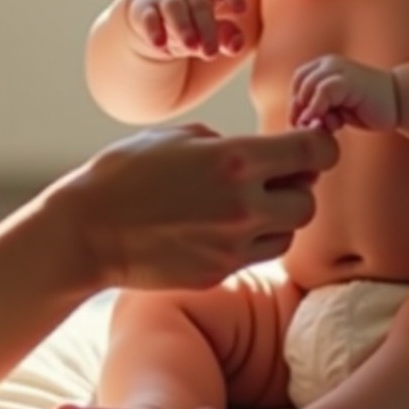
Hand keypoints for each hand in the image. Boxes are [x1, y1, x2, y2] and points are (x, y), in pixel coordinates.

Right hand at [56, 123, 337, 291]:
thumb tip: (263, 153)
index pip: (314, 153)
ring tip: (243, 203)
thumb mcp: (176, 136)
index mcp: (233, 160)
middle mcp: (241, 206)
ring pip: (288, 233)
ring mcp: (231, 246)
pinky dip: (249, 240)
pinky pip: (256, 255)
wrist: (87, 229)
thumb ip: (227, 142)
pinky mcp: (218, 273)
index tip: (309, 144)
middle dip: (297, 186)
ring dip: (276, 217)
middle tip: (272, 176)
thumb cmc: (125, 171)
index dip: (320, 146)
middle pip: (309, 200)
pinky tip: (218, 224)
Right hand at [127, 0, 245, 59]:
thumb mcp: (210, 27)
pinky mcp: (143, 10)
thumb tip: (236, 46)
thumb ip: (227, 36)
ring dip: (183, 26)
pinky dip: (154, 30)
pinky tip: (160, 45)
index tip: (240, 10)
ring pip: (174, 6)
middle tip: (211, 54)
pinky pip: (149, 18)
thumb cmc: (189, 21)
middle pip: (199, 2)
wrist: (148, 18)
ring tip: (190, 48)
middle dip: (206, 28)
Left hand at [290, 55, 398, 131]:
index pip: (298, 80)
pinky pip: (323, 92)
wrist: (401, 103)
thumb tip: (298, 122)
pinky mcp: (348, 80)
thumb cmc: (368, 107)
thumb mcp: (336, 108)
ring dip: (311, 111)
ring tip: (328, 126)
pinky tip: (331, 124)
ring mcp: (339, 69)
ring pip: (308, 87)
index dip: (296, 102)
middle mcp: (329, 64)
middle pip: (300, 84)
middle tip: (314, 127)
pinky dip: (319, 109)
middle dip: (301, 109)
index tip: (303, 123)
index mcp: (325, 66)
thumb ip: (318, 110)